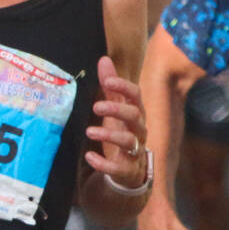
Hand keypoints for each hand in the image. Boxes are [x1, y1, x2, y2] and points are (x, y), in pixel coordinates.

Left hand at [83, 54, 146, 185]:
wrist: (130, 170)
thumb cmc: (122, 132)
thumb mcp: (116, 109)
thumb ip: (111, 87)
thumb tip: (104, 59)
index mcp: (136, 113)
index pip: (136, 95)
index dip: (124, 86)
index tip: (107, 81)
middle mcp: (139, 130)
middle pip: (135, 116)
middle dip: (117, 110)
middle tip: (96, 107)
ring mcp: (135, 151)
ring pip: (129, 141)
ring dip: (109, 135)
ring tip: (90, 132)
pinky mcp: (127, 170)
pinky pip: (119, 167)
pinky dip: (104, 163)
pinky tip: (90, 157)